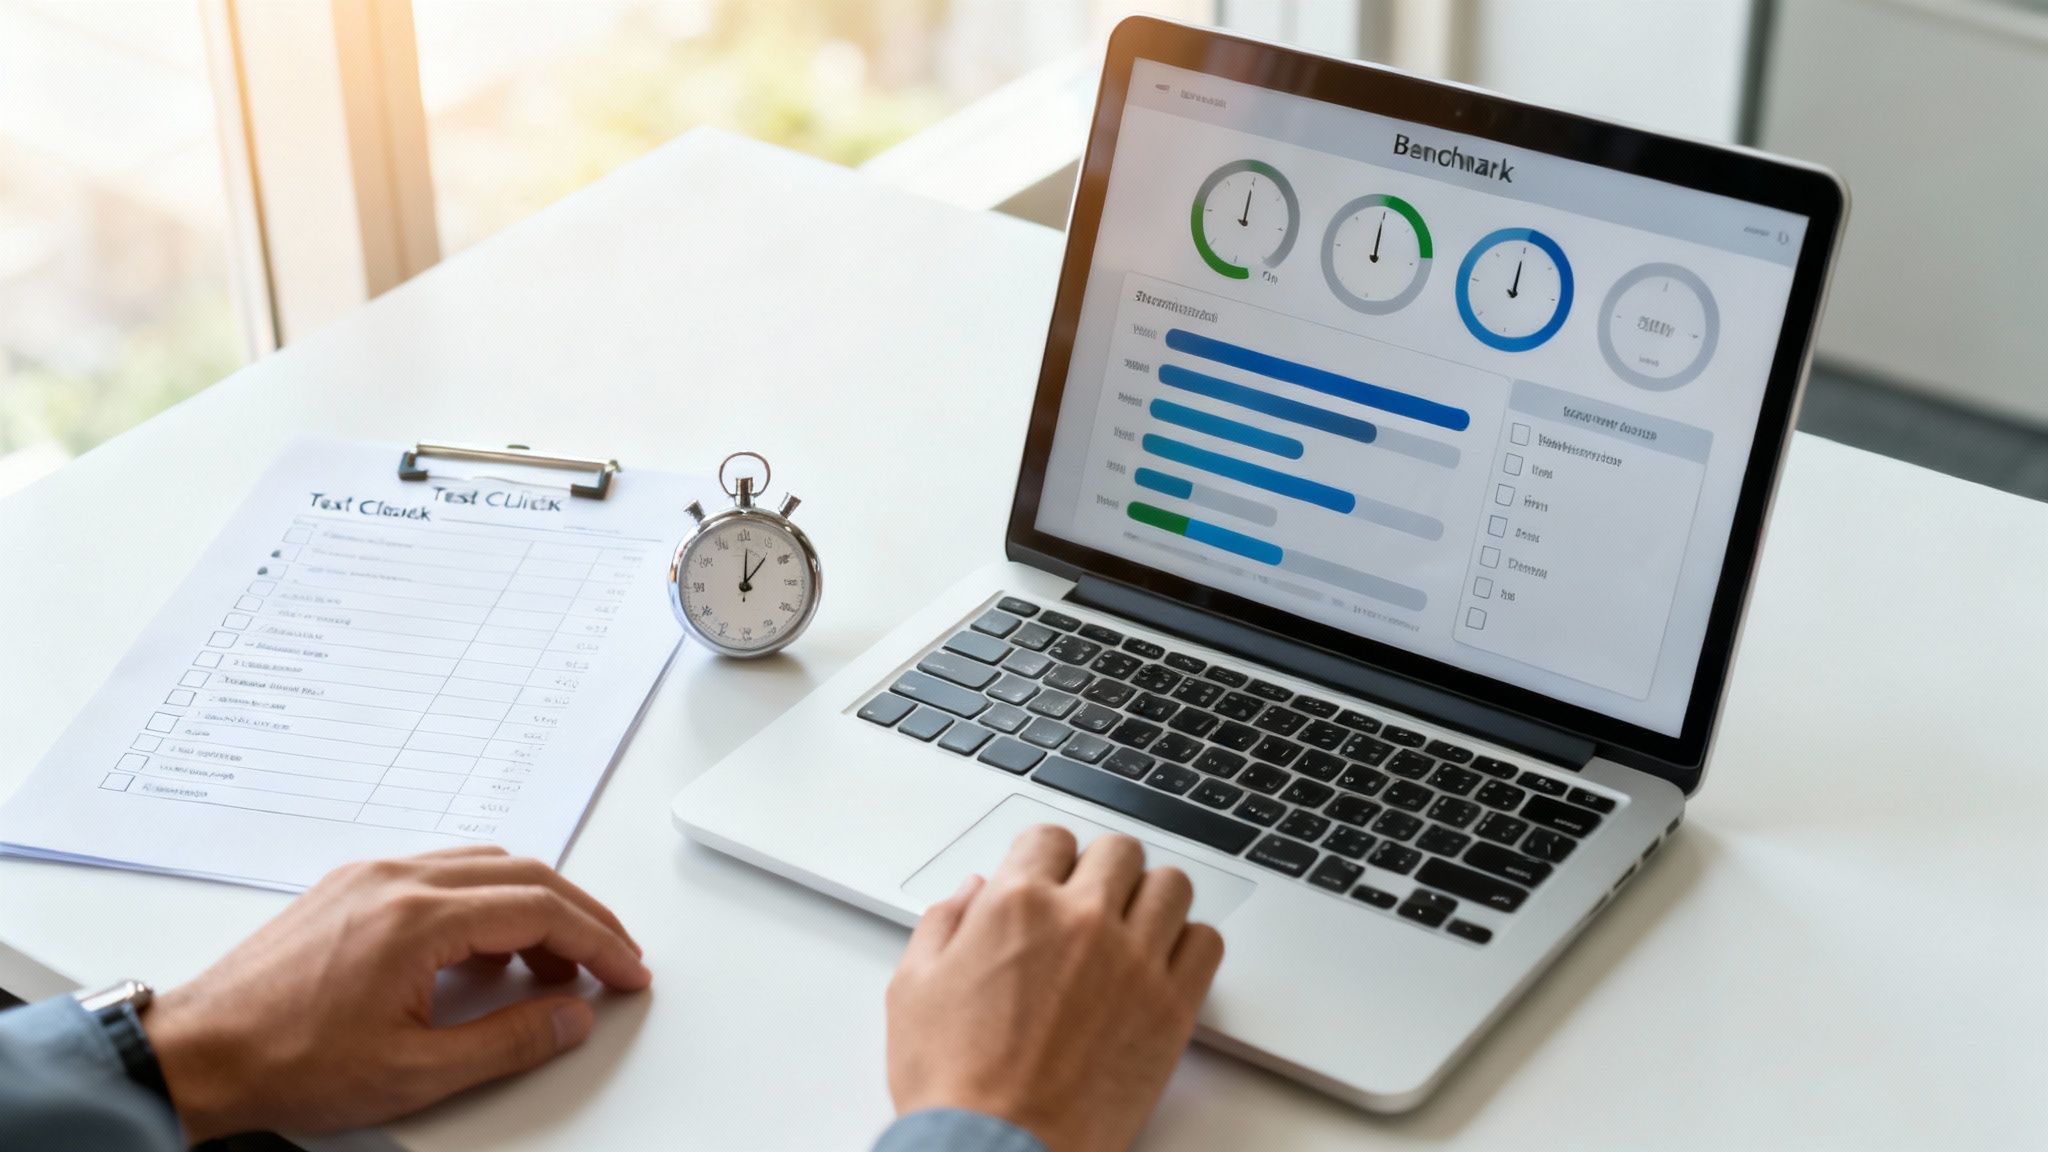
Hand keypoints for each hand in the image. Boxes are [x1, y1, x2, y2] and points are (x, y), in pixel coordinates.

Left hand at [141, 846, 649, 1141]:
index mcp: (416, 918)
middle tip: (614, 959)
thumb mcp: (414, 1073)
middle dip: (581, 917)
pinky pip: (444, 871)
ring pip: (485, 865)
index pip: (539, 910)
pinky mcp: (351, 887)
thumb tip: (570, 1017)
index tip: (628, 971)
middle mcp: (396, 880)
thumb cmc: (285, 1062)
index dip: (599, 941)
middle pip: (523, 874)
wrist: (197, 1054)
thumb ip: (508, 1042)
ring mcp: (370, 877)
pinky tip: (491, 946)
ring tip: (557, 965)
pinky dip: (488, 901)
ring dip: (535, 906)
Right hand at [885, 826, 1224, 1151]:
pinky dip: (1187, 944)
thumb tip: (973, 891)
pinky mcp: (1172, 1008)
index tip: (1047, 880)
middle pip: (1120, 850)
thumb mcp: (914, 988)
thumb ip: (944, 923)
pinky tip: (1160, 963)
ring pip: (1171, 885)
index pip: (1051, 837)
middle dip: (1101, 869)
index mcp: (1018, 905)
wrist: (999, 1150)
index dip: (1046, 859)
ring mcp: (1134, 961)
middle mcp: (1083, 920)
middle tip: (1089, 902)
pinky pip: (1206, 942)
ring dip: (1149, 898)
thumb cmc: (954, 1084)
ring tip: (1130, 928)